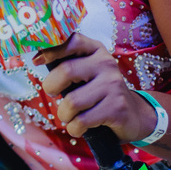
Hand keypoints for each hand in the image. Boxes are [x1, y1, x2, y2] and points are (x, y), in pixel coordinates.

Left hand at [33, 32, 156, 142]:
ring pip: (72, 101)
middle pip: (67, 71)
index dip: (51, 50)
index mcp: (96, 51)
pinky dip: (74, 128)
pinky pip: (83, 120)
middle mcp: (106, 64)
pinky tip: (79, 128)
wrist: (133, 115)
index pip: (73, 41)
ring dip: (64, 114)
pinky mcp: (117, 108)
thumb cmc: (99, 93)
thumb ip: (67, 65)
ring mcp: (113, 85)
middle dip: (51, 87)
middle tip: (53, 95)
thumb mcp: (86, 74)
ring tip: (69, 117)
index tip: (37, 61)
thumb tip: (37, 58)